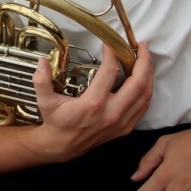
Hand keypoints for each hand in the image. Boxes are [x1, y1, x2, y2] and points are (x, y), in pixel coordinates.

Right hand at [33, 42, 153, 161]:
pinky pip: (143, 106)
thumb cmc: (56, 121)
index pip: (110, 72)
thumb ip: (41, 81)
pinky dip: (147, 90)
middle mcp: (111, 113)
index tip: (109, 44)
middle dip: (143, 61)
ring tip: (145, 58)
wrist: (63, 146)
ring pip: (145, 95)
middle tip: (141, 46)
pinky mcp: (125, 127)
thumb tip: (42, 61)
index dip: (112, 54)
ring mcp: (121, 122)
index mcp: (93, 104)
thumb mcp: (45, 101)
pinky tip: (144, 79)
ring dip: (148, 74)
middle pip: (138, 83)